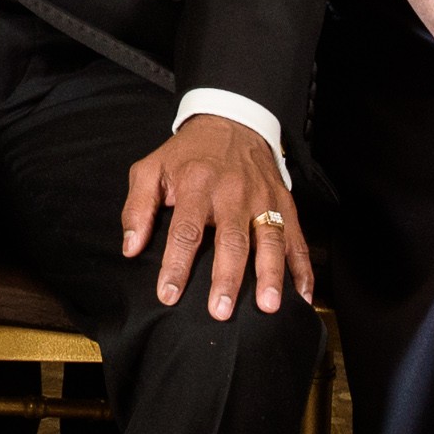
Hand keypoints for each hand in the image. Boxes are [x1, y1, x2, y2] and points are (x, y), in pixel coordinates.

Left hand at [119, 113, 309, 316]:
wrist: (232, 122)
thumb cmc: (188, 154)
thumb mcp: (151, 169)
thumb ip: (137, 208)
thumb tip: (130, 248)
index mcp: (196, 185)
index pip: (185, 231)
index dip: (176, 265)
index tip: (169, 295)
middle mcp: (233, 194)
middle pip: (231, 240)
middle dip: (227, 278)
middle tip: (220, 311)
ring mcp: (263, 199)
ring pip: (269, 240)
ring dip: (270, 275)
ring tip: (268, 305)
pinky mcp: (284, 204)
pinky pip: (296, 238)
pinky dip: (303, 268)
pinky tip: (303, 294)